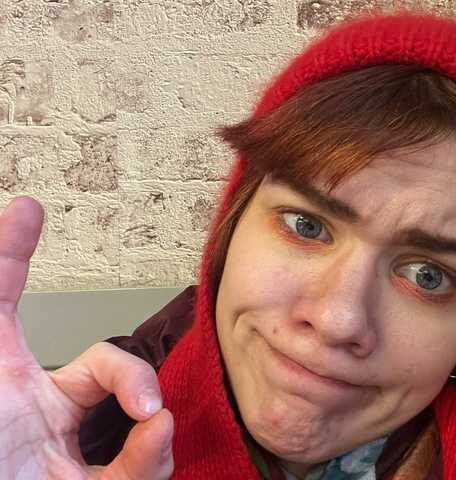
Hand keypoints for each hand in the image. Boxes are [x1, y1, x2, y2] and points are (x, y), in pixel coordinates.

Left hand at [0, 197, 173, 478]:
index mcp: (2, 381)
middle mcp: (40, 415)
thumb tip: (19, 211)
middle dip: (132, 377)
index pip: (7, 305)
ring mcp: (70, 456)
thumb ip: (2, 284)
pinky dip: (150, 457)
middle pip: (106, 375)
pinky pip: (138, 470)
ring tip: (149, 419)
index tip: (24, 210)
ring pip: (137, 424)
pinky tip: (150, 441)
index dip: (14, 258)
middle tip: (141, 397)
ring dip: (148, 417)